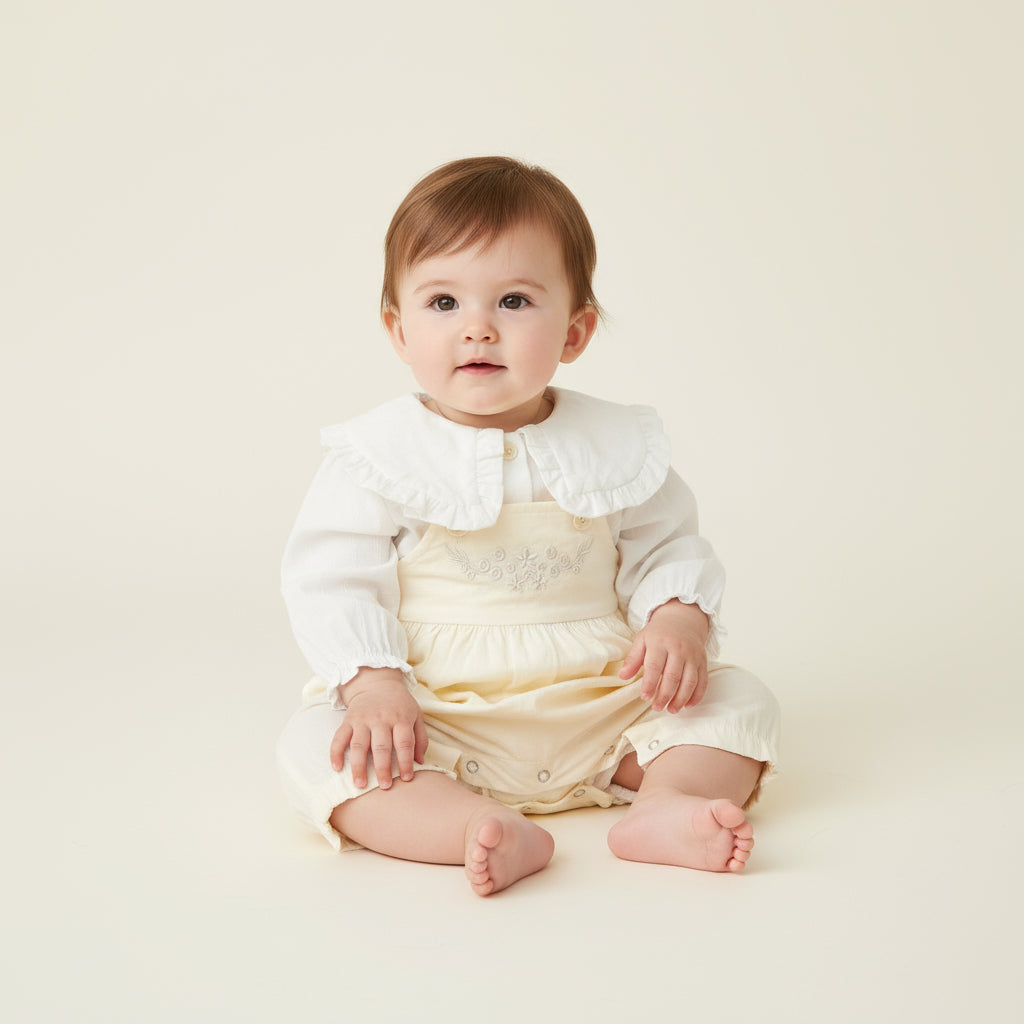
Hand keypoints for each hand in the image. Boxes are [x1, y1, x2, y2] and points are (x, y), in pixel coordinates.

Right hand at [330, 667, 427, 789]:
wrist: (377, 682)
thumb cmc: (399, 704)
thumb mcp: (416, 715)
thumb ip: (420, 739)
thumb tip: (420, 762)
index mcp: (400, 718)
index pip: (404, 743)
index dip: (405, 762)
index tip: (406, 778)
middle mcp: (381, 719)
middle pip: (381, 746)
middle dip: (382, 768)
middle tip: (384, 787)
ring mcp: (362, 719)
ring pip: (359, 745)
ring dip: (358, 766)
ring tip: (360, 784)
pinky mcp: (348, 720)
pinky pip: (339, 737)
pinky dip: (335, 752)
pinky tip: (336, 768)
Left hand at [618, 600, 709, 712]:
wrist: (682, 619)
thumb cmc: (658, 633)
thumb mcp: (642, 640)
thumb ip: (633, 658)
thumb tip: (622, 676)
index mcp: (660, 643)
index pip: (655, 666)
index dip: (650, 684)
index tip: (645, 697)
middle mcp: (679, 649)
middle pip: (673, 676)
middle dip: (665, 694)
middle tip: (657, 707)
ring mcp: (693, 655)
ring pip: (690, 681)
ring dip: (681, 698)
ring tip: (671, 709)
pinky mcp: (702, 661)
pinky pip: (702, 680)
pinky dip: (697, 695)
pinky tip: (688, 705)